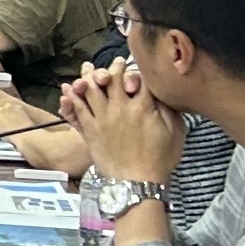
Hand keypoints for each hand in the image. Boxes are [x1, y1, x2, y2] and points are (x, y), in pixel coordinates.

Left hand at [60, 60, 184, 181]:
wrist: (136, 182)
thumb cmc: (159, 159)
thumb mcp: (175, 132)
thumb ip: (168, 109)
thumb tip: (163, 92)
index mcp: (143, 107)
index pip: (138, 79)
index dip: (135, 70)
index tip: (133, 66)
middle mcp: (120, 109)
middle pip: (112, 79)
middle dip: (113, 68)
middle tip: (115, 63)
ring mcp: (103, 119)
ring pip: (91, 90)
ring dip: (89, 76)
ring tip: (89, 68)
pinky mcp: (90, 130)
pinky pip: (77, 109)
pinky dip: (72, 96)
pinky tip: (69, 88)